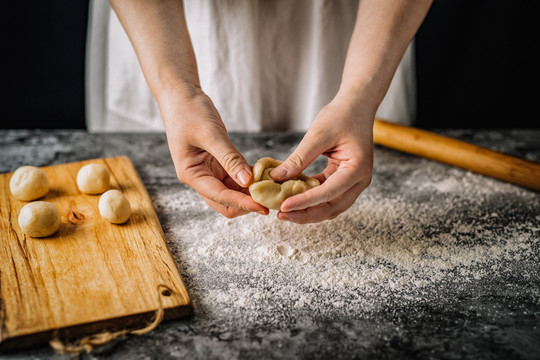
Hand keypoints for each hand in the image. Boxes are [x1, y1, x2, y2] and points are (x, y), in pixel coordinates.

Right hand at [159, 88, 268, 217]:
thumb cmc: (189, 112)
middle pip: (225, 202)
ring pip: (232, 192)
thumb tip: (247, 181)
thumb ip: (230, 158)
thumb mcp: (211, 134)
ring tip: (271, 190)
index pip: (220, 196)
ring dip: (249, 193)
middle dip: (246, 204)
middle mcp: (199, 177)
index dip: (243, 203)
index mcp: (191, 174)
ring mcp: (209, 172)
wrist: (180, 96)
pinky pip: (235, 178)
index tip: (263, 207)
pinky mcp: (218, 164)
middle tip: (270, 200)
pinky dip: (249, 179)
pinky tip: (264, 177)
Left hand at [270, 92, 373, 223]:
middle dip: (306, 214)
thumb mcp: (317, 135)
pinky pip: (328, 196)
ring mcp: (354, 182)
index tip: (284, 206)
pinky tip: (293, 199)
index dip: (305, 201)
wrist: (356, 106)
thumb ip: (298, 159)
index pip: (329, 192)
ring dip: (308, 211)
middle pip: (332, 207)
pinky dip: (311, 200)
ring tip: (285, 212)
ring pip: (330, 206)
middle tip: (281, 215)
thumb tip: (276, 178)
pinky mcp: (345, 180)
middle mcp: (359, 180)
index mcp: (357, 169)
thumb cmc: (341, 116)